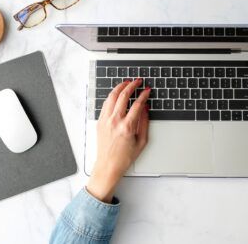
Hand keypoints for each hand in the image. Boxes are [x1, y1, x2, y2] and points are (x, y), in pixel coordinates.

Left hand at [87, 78, 150, 202]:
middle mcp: (115, 121)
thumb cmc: (125, 157)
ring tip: (126, 83)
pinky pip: (106, 104)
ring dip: (120, 87)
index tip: (147, 90)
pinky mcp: (100, 121)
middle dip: (132, 85)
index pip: (137, 104)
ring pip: (112, 97)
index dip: (144, 95)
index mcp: (127, 127)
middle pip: (123, 96)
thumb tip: (145, 109)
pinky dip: (112, 96)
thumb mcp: (142, 141)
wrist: (108, 166)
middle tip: (137, 81)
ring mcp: (105, 120)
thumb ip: (145, 123)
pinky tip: (117, 94)